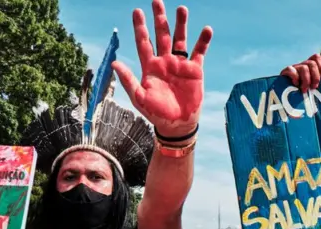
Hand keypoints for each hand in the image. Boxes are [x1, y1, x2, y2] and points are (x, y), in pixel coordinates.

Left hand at [112, 0, 212, 138]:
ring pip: (180, 39)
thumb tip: (114, 63)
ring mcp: (180, 65)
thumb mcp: (139, 98)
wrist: (177, 124)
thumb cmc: (156, 113)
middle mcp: (164, 61)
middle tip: (157, 1)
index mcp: (150, 66)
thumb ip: (128, 80)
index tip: (137, 11)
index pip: (143, 42)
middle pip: (161, 35)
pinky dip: (203, 41)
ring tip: (181, 9)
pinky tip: (206, 30)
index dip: (140, 27)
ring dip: (181, 24)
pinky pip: (199, 52)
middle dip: (159, 19)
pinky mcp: (195, 70)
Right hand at [280, 53, 320, 92]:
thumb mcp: (314, 83)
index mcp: (310, 67)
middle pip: (312, 63)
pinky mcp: (286, 72)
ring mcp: (294, 68)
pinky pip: (291, 70)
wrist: (288, 97)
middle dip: (315, 76)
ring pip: (304, 68)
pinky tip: (296, 84)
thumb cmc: (305, 91)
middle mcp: (303, 65)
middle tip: (314, 87)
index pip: (316, 57)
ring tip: (304, 90)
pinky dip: (295, 77)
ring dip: (306, 80)